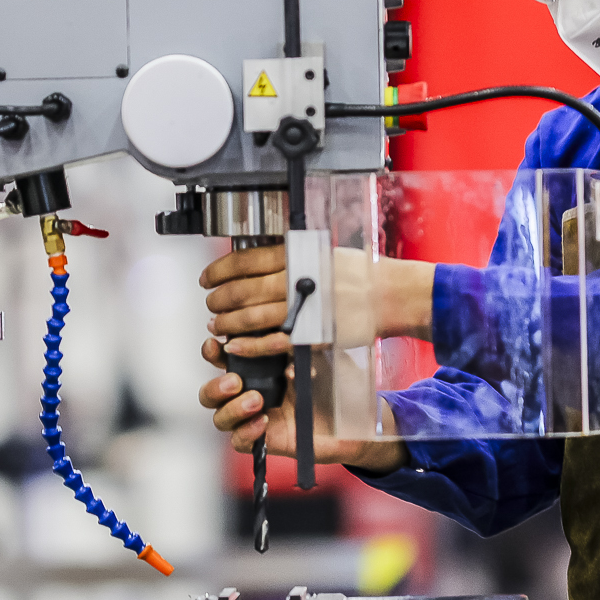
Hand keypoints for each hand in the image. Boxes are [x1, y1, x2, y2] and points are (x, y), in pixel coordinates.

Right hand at [197, 346, 405, 472]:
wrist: (354, 420)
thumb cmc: (336, 385)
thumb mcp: (320, 358)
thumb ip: (299, 350)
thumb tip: (283, 351)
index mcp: (258, 368)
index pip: (224, 359)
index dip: (212, 352)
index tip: (215, 344)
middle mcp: (250, 392)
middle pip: (210, 393)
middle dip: (215, 386)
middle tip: (234, 381)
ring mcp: (254, 418)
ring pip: (219, 417)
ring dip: (232, 408)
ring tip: (256, 401)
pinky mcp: (264, 441)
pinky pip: (239, 441)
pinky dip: (246, 431)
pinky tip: (263, 423)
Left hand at [198, 245, 437, 345]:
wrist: (391, 294)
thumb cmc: (361, 273)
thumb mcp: (322, 253)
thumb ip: (291, 257)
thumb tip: (258, 260)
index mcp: (297, 257)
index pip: (247, 260)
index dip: (221, 270)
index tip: (208, 277)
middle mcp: (297, 280)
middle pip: (243, 289)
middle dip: (219, 299)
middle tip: (211, 304)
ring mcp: (303, 308)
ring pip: (252, 315)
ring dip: (228, 322)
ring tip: (217, 325)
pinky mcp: (311, 333)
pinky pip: (271, 341)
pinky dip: (249, 345)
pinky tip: (235, 346)